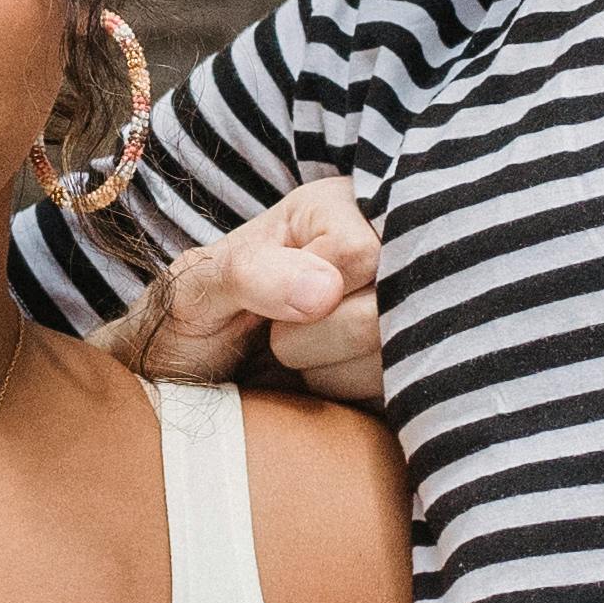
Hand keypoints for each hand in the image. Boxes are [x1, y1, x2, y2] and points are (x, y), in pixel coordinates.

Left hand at [104, 175, 379, 400]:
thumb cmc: (193, 317)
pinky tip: (322, 376)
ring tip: (297, 355)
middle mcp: (385, 246)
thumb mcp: (200, 286)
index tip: (271, 297)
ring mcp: (405, 306)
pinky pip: (398, 389)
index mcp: (336, 208)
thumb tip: (326, 291)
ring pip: (395, 356)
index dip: (311, 291)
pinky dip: (348, 395)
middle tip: (277, 332)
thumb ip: (249, 273)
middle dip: (316, 337)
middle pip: (384, 309)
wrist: (193, 377)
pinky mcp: (410, 358)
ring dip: (331, 372)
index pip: (361, 253)